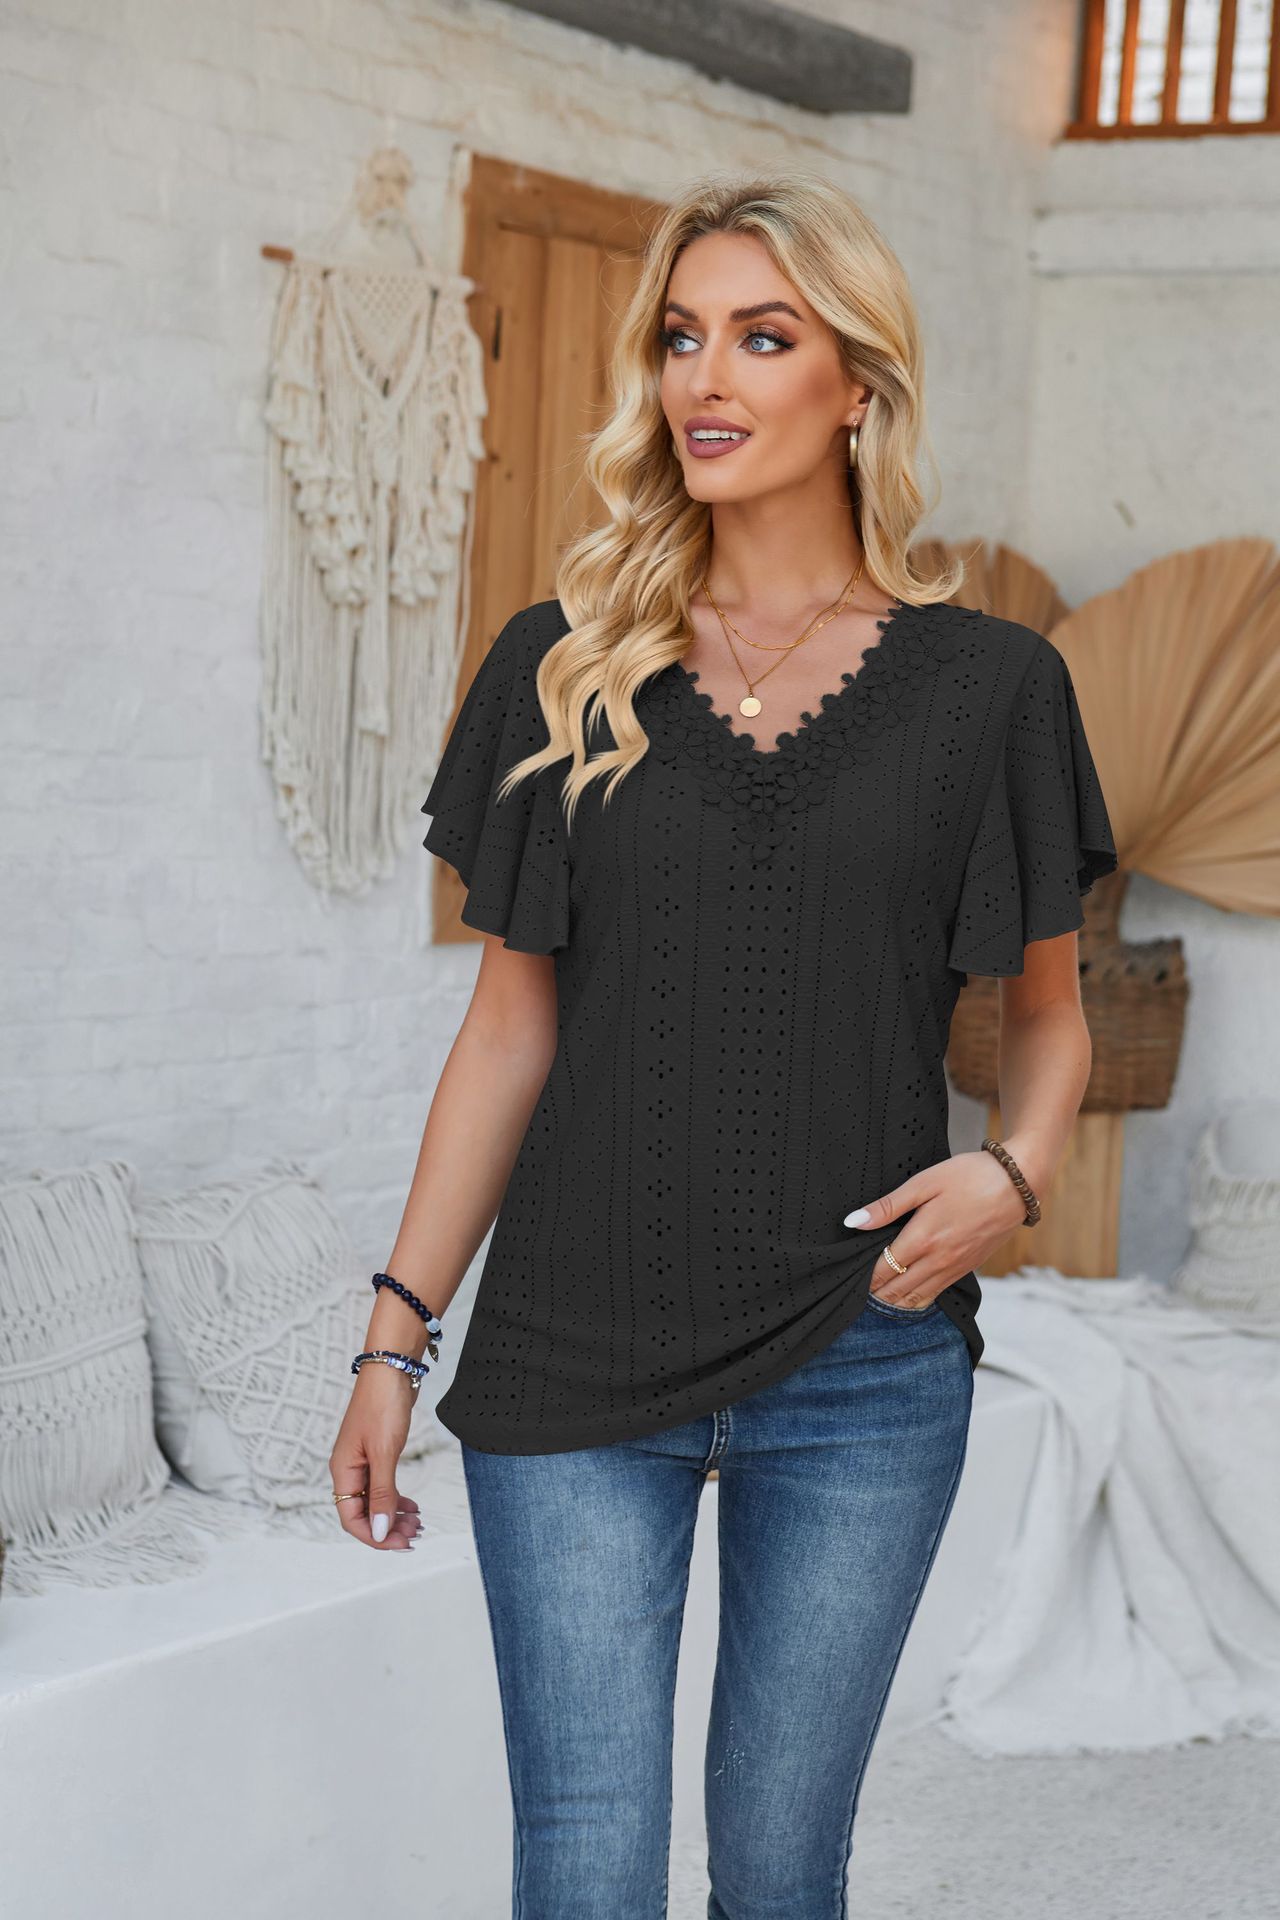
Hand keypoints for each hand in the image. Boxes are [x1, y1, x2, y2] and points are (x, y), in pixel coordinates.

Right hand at [329, 1362, 424, 1550]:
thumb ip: (382, 1494)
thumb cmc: (383, 1405)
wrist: (392, 1367)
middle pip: (363, 1513)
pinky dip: (397, 1499)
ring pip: (375, 1501)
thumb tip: (381, 1531)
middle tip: (416, 1535)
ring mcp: (363, 1461)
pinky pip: (383, 1487)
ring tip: (418, 1524)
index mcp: (343, 1471)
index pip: (352, 1519)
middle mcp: (349, 1470)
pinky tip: (412, 1505)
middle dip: (388, 1529)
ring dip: (394, 1516)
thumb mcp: (384, 1453)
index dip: (375, 1537)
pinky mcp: (377, 1453)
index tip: (401, 1544)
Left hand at [844, 1151, 1026, 1308]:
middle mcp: (938, 1261)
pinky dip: (917, 1298)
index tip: (850, 1274)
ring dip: (894, 1301)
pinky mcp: (968, 1268)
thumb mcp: (924, 1183)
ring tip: (876, 1296)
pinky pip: (936, 1293)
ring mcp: (955, 1268)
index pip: (883, 1271)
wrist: (1017, 1184)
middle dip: (875, 1294)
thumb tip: (853, 1221)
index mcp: (923, 1239)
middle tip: (856, 1290)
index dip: (863, 1278)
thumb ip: (887, 1206)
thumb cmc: (969, 1176)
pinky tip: (907, 1292)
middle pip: (896, 1292)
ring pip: (917, 1299)